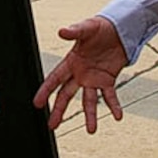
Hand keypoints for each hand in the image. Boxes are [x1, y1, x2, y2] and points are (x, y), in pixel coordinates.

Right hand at [32, 16, 127, 133]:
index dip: (45, 91)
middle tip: (52, 125)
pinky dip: (114, 106)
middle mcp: (80, 74)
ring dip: (90, 116)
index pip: (54, 79)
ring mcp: (93, 79)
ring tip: (91, 130)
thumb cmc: (100, 27)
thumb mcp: (87, 27)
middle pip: (66, 95)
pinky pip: (110, 96)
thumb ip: (74, 31)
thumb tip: (62, 31)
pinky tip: (117, 116)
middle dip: (59, 111)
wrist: (119, 29)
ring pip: (88, 101)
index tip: (37, 104)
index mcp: (71, 62)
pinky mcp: (108, 80)